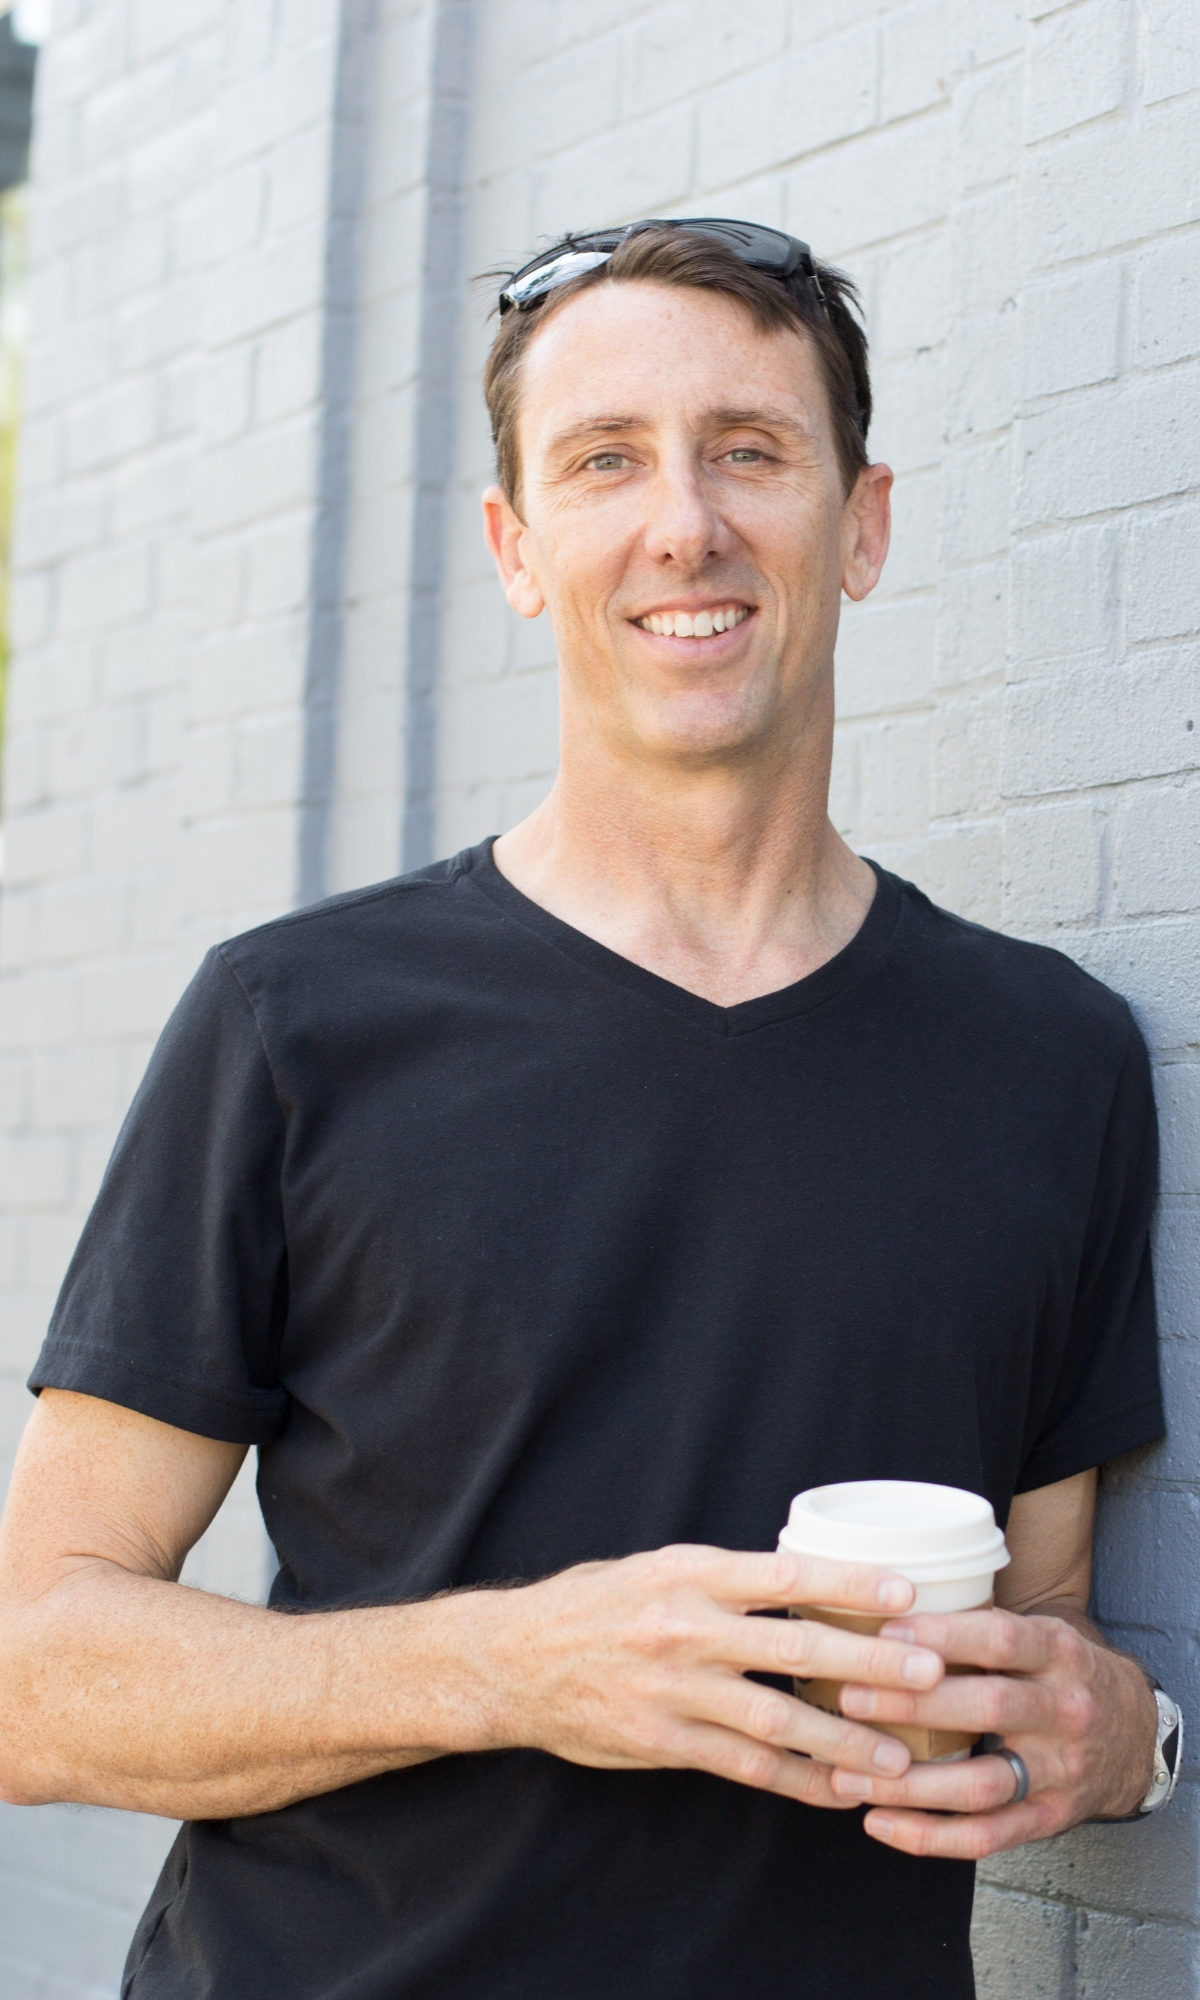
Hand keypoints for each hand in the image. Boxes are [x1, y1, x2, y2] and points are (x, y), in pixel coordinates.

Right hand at [472, 1544, 947, 1807]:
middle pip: (794, 1650)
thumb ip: (726, 1578)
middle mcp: (684, 1629)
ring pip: (777, 1722)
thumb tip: (808, 1577)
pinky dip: (797, 1782)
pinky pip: (744, 1767)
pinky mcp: (663, 1742)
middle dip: (868, 1664)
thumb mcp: (658, 1566)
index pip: (784, 1574)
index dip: (847, 1585)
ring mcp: (674, 1691)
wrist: (512, 1660)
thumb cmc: (596, 1604)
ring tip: (900, 1756)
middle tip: (928, 1674)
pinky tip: (838, 1791)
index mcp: (689, 1573)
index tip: (905, 1592)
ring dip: (844, 1742)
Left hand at [825, 1604, 1159, 1857]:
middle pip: (988, 1707)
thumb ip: (979, 1626)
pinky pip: (987, 1837)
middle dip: (914, 1704)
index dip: (942, 1636)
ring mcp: (1062, 1771)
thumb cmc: (1058, 1674)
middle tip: (851, 1697)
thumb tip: (880, 1606)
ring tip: (850, 1775)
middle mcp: (1066, 1711)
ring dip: (911, 1783)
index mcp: (1059, 1652)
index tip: (882, 1636)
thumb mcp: (1038, 1634)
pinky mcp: (1051, 1819)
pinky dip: (930, 1836)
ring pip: (982, 1783)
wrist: (1133, 1734)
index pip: (1001, 1638)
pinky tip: (881, 1823)